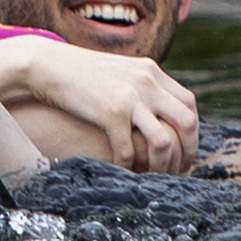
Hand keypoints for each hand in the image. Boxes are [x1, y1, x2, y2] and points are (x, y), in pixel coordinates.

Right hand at [0, 36, 198, 174]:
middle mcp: (147, 82)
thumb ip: (140, 86)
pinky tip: (121, 171)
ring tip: (153, 175)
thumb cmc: (79, 73)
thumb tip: (154, 108)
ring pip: (163, 141)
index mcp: (152, 71)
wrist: (48, 65)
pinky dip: (127, 166)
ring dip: (161, 165)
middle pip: (187, 122)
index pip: (189, 103)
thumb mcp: (119, 72)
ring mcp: (130, 97)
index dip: (192, 130)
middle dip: (187, 150)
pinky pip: (128, 150)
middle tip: (179, 169)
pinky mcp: (109, 113)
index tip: (184, 148)